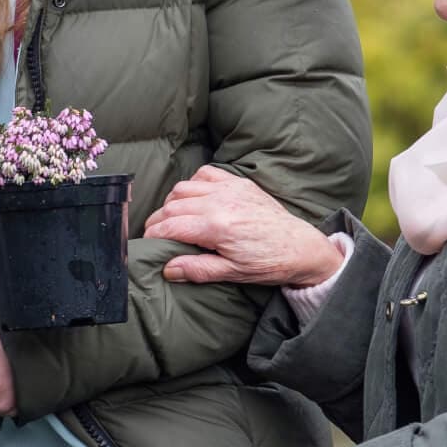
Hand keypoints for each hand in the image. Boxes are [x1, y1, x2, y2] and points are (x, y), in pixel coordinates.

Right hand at [146, 166, 339, 285]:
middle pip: (172, 206)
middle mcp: (220, 202)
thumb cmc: (268, 262)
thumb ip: (197, 269)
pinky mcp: (239, 183)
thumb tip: (168, 268)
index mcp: (217, 226)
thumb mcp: (232, 272)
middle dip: (158, 220)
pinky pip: (205, 174)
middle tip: (155, 234)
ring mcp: (230, 189)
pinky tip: (194, 199)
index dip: (153, 234)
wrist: (299, 247)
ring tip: (173, 219)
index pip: (170, 225)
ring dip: (172, 202)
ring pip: (184, 187)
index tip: (147, 243)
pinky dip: (193, 184)